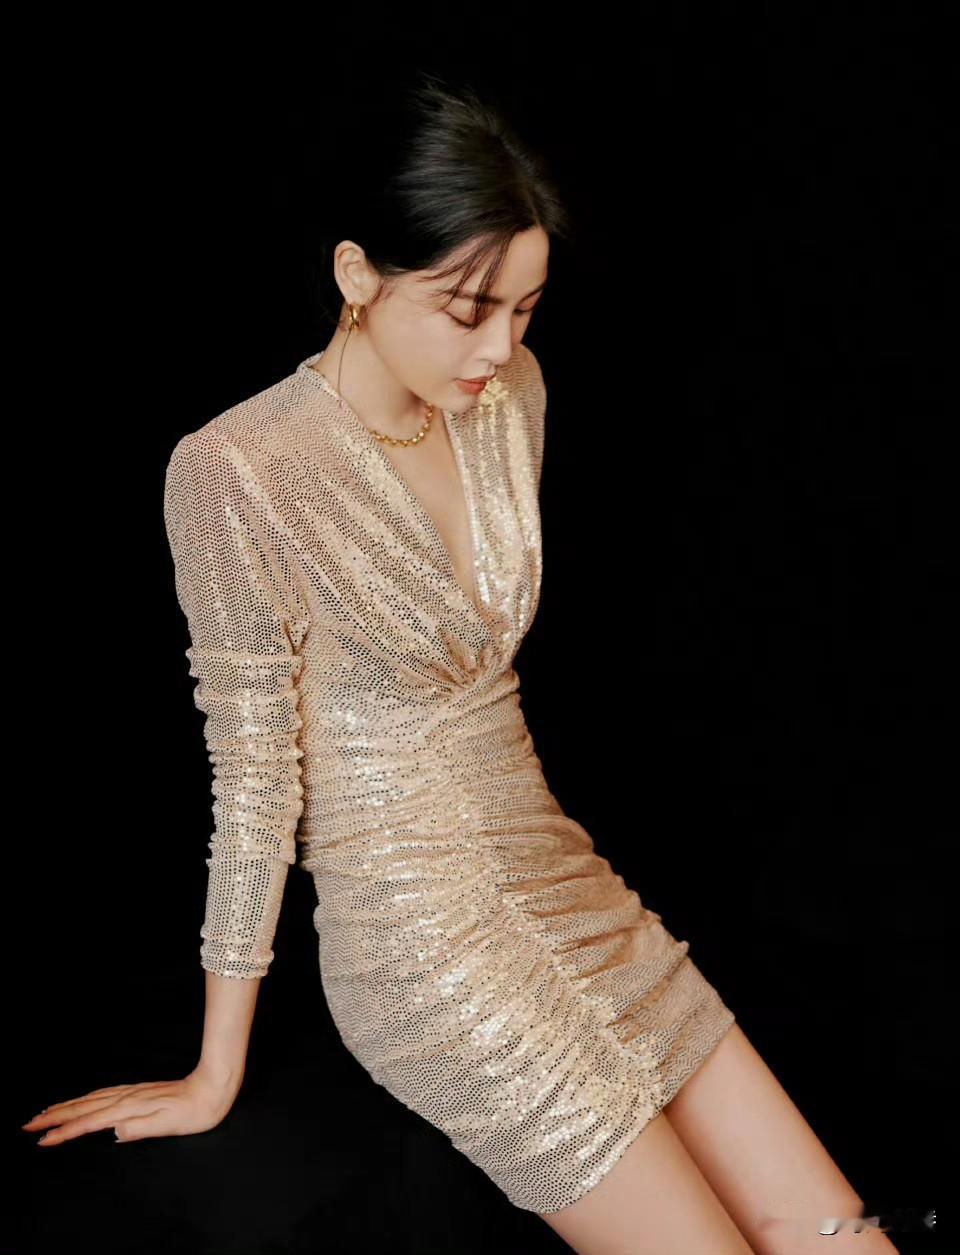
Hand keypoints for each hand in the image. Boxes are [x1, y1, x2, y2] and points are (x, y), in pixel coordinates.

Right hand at [21, 1064, 242, 1145]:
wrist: (214, 1086)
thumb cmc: (194, 1111)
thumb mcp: (170, 1125)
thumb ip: (140, 1129)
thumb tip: (114, 1133)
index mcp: (130, 1109)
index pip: (90, 1122)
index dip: (65, 1132)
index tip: (42, 1140)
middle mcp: (127, 1098)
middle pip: (83, 1108)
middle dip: (55, 1116)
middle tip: (29, 1125)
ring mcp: (132, 1093)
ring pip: (91, 1099)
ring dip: (67, 1107)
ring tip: (47, 1113)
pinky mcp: (138, 1091)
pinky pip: (103, 1095)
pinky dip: (85, 1100)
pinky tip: (82, 1102)